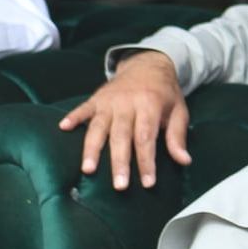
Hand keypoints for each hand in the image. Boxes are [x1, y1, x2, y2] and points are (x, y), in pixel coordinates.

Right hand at [58, 50, 189, 189]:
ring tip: (88, 169)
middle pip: (122, 136)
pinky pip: (83, 108)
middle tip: (119, 185)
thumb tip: (184, 161)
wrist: (148, 64)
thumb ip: (178, 136)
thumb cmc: (165, 93)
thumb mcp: (179, 111)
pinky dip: (73, 117)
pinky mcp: (96, 98)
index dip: (146, 161)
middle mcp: (127, 103)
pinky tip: (63, 128)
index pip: (146, 137)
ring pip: (99, 126)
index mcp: (150, 105)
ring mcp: (109, 100)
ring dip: (92, 148)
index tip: (147, 182)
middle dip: (120, 162)